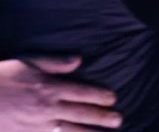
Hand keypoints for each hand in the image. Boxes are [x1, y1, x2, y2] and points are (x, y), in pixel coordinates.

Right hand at [0, 56, 120, 130]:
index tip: (113, 99)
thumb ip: (54, 62)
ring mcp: (38, 126)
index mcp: (49, 88)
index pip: (82, 92)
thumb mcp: (26, 63)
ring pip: (70, 131)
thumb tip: (79, 60)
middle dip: (102, 117)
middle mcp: (47, 108)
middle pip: (81, 113)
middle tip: (118, 121)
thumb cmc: (1, 78)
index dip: (100, 96)